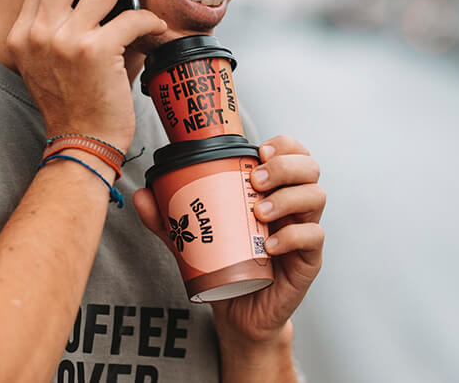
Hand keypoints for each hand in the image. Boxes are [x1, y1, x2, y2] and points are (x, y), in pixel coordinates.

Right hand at [6, 0, 165, 151]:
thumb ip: (74, 25)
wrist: (81, 143)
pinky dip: (149, 18)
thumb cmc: (78, 103)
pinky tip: (158, 25)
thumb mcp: (58, 62)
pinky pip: (131, 17)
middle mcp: (37, 33)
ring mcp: (63, 40)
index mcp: (23, 34)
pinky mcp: (94, 51)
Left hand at [134, 135, 324, 343]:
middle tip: (255, 180)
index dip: (283, 145)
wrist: (237, 313)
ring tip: (259, 213)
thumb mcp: (192, 238)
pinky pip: (314, 237)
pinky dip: (294, 235)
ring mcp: (304, 230)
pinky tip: (271, 245)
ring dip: (288, 197)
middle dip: (285, 166)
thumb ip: (168, 218)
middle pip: (310, 167)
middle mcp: (294, 205)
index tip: (258, 151)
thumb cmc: (223, 266)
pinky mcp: (308, 260)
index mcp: (272, 190)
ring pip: (316, 196)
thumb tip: (142, 194)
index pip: (292, 153)